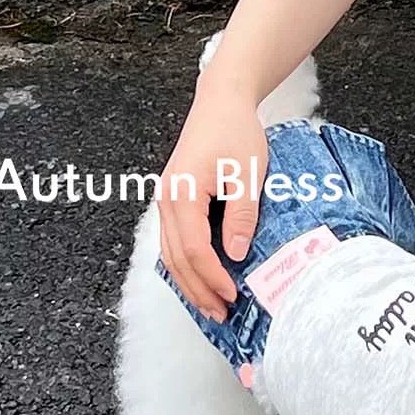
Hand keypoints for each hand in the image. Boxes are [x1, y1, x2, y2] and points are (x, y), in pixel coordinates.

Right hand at [157, 71, 268, 321]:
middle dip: (198, 290)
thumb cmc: (235, 130)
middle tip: (221, 314)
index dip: (213, 278)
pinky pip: (174, 240)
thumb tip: (236, 253)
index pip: (195, 251)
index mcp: (182, 195)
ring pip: (171, 253)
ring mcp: (167, 200)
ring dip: (190, 282)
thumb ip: (241, 214)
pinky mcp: (174, 198)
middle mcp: (167, 201)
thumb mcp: (247, 172)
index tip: (232, 296)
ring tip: (212, 304)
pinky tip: (202, 276)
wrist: (221, 100)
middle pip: (177, 259)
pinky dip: (186, 263)